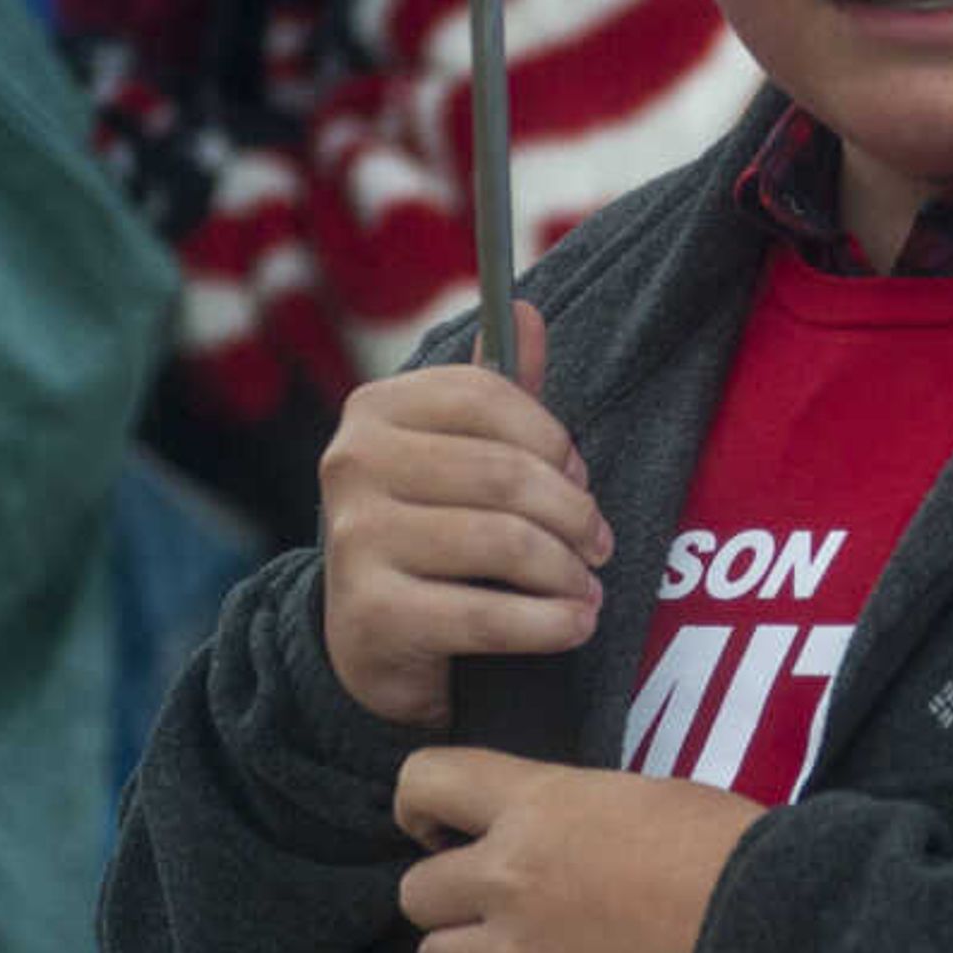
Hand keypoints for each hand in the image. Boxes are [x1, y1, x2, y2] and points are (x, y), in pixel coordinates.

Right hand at [318, 301, 610, 727]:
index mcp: (374, 410)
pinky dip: (549, 623)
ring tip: (588, 589)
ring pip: (503, 542)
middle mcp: (352, 463)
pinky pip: (488, 615)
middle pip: (503, 472)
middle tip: (599, 544)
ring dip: (567, 572)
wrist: (365, 640)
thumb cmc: (427, 533)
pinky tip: (575, 625)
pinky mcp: (373, 612)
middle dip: (573, 512)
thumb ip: (494, 392)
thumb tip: (525, 312)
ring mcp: (356, 537)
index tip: (579, 475)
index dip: (551, 436)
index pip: (484, 395)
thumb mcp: (456, 457)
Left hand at [394, 748, 761, 952]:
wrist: (775, 935)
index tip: (442, 829)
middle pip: (415, 892)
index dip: (420, 805)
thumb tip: (553, 834)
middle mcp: (508, 878)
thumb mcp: (643, 796)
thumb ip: (572, 812)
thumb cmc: (730, 851)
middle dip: (451, 899)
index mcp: (537, 805)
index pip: (424, 781)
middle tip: (499, 907)